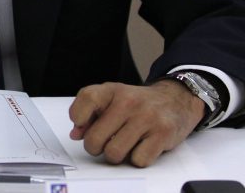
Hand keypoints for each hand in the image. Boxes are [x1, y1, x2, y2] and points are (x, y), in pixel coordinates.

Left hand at [68, 80, 204, 166]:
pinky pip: (138, 160)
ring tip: (121, 146)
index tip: (82, 126)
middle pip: (95, 138)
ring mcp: (146, 118)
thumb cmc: (137, 103)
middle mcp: (128, 102)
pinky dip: (137, 159)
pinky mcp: (162, 134)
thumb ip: (88, 113)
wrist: (175, 100)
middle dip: (95, 147)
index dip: (78, 117)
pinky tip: (140, 147)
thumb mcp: (110, 99)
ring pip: (114, 153)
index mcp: (112, 90)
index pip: (87, 99)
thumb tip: (76, 135)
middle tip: (102, 144)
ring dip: (115, 156)